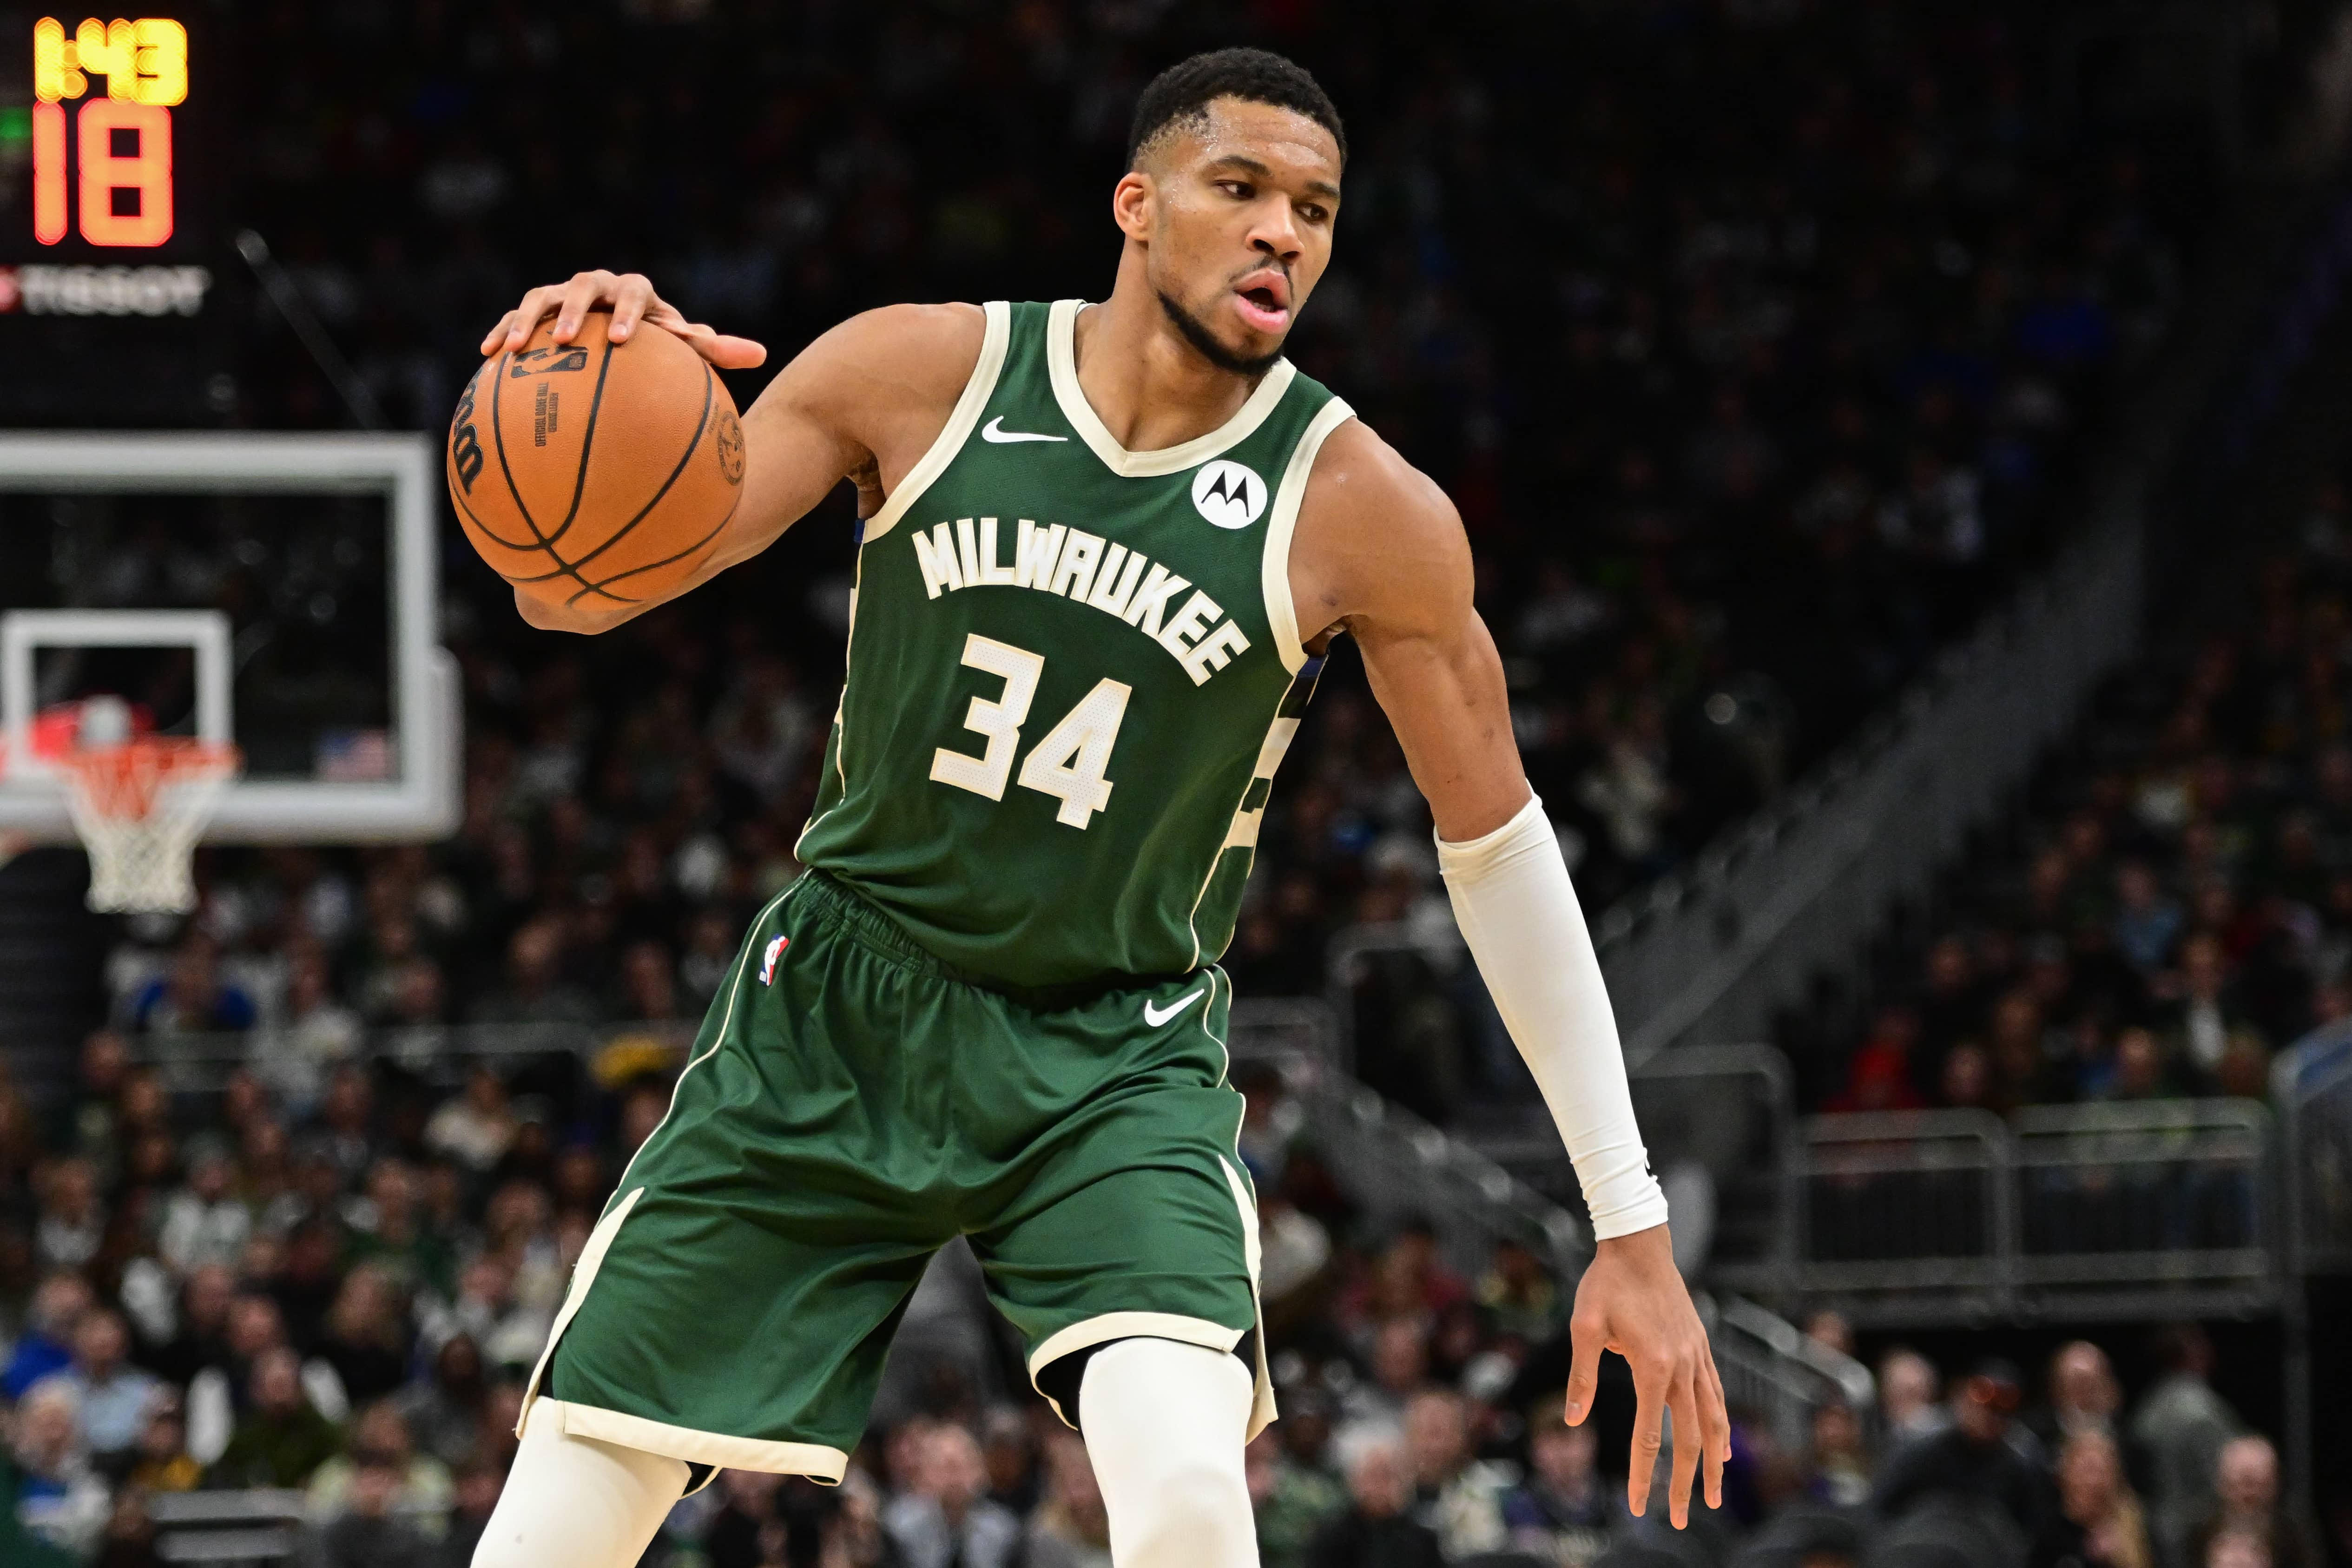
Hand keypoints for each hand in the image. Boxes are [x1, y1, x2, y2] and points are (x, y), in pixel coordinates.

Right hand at [478, 270, 767, 368]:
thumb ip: (715, 351)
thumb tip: (761, 355)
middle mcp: (596, 286)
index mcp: (635, 291)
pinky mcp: (534, 313)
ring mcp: (560, 296)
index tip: (623, 340)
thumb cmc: (658, 346)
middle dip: (571, 311)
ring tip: (511, 349)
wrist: (623, 336)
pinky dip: (500, 333)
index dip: (628, 311)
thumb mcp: (685, 350)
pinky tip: (486, 357)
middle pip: (580, 288)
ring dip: (525, 320)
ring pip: (539, 298)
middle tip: (563, 341)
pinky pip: (513, 320)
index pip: (634, 291)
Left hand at [1563, 1223, 1731, 1527]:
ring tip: (1715, 1495)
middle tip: (1682, 1520)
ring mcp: (1697, 1358)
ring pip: (1713, 1421)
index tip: (1637, 1507)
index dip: (1642, 1476)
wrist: (1639, 1244)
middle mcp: (1682, 1367)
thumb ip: (1582, 1376)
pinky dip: (1722, 1426)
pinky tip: (1724, 1446)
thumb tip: (1574, 1421)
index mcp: (1653, 1367)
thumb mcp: (1583, 1326)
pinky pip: (1717, 1396)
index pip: (1648, 1437)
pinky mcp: (1701, 1347)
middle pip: (1690, 1439)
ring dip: (1714, 1462)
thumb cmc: (1606, 1283)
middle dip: (1687, 1484)